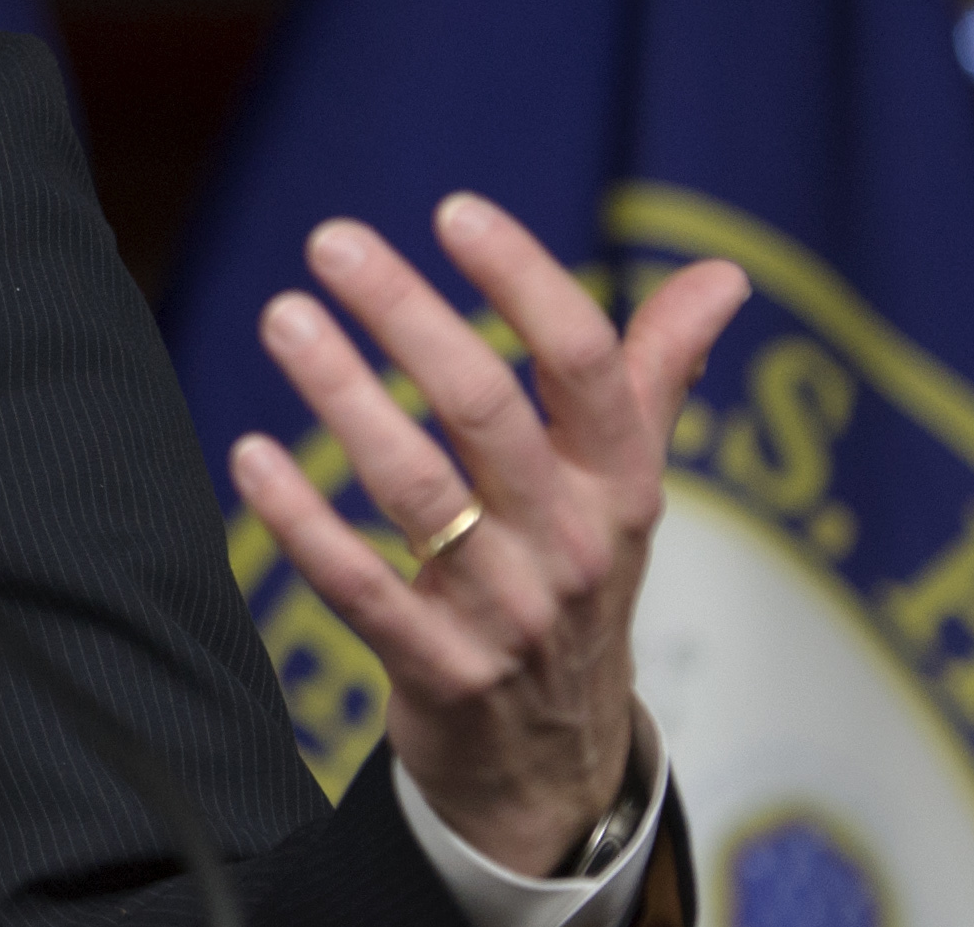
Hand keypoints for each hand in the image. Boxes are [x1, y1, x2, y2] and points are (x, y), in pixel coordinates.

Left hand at [226, 194, 747, 877]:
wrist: (556, 764)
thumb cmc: (576, 584)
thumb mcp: (627, 490)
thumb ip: (656, 375)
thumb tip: (722, 275)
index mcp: (620, 486)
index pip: (585, 364)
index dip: (524, 280)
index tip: (454, 209)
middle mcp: (571, 543)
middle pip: (487, 411)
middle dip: (409, 317)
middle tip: (332, 241)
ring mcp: (505, 611)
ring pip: (419, 490)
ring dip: (344, 397)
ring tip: (283, 317)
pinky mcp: (439, 669)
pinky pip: (362, 589)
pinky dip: (302, 522)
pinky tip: (250, 454)